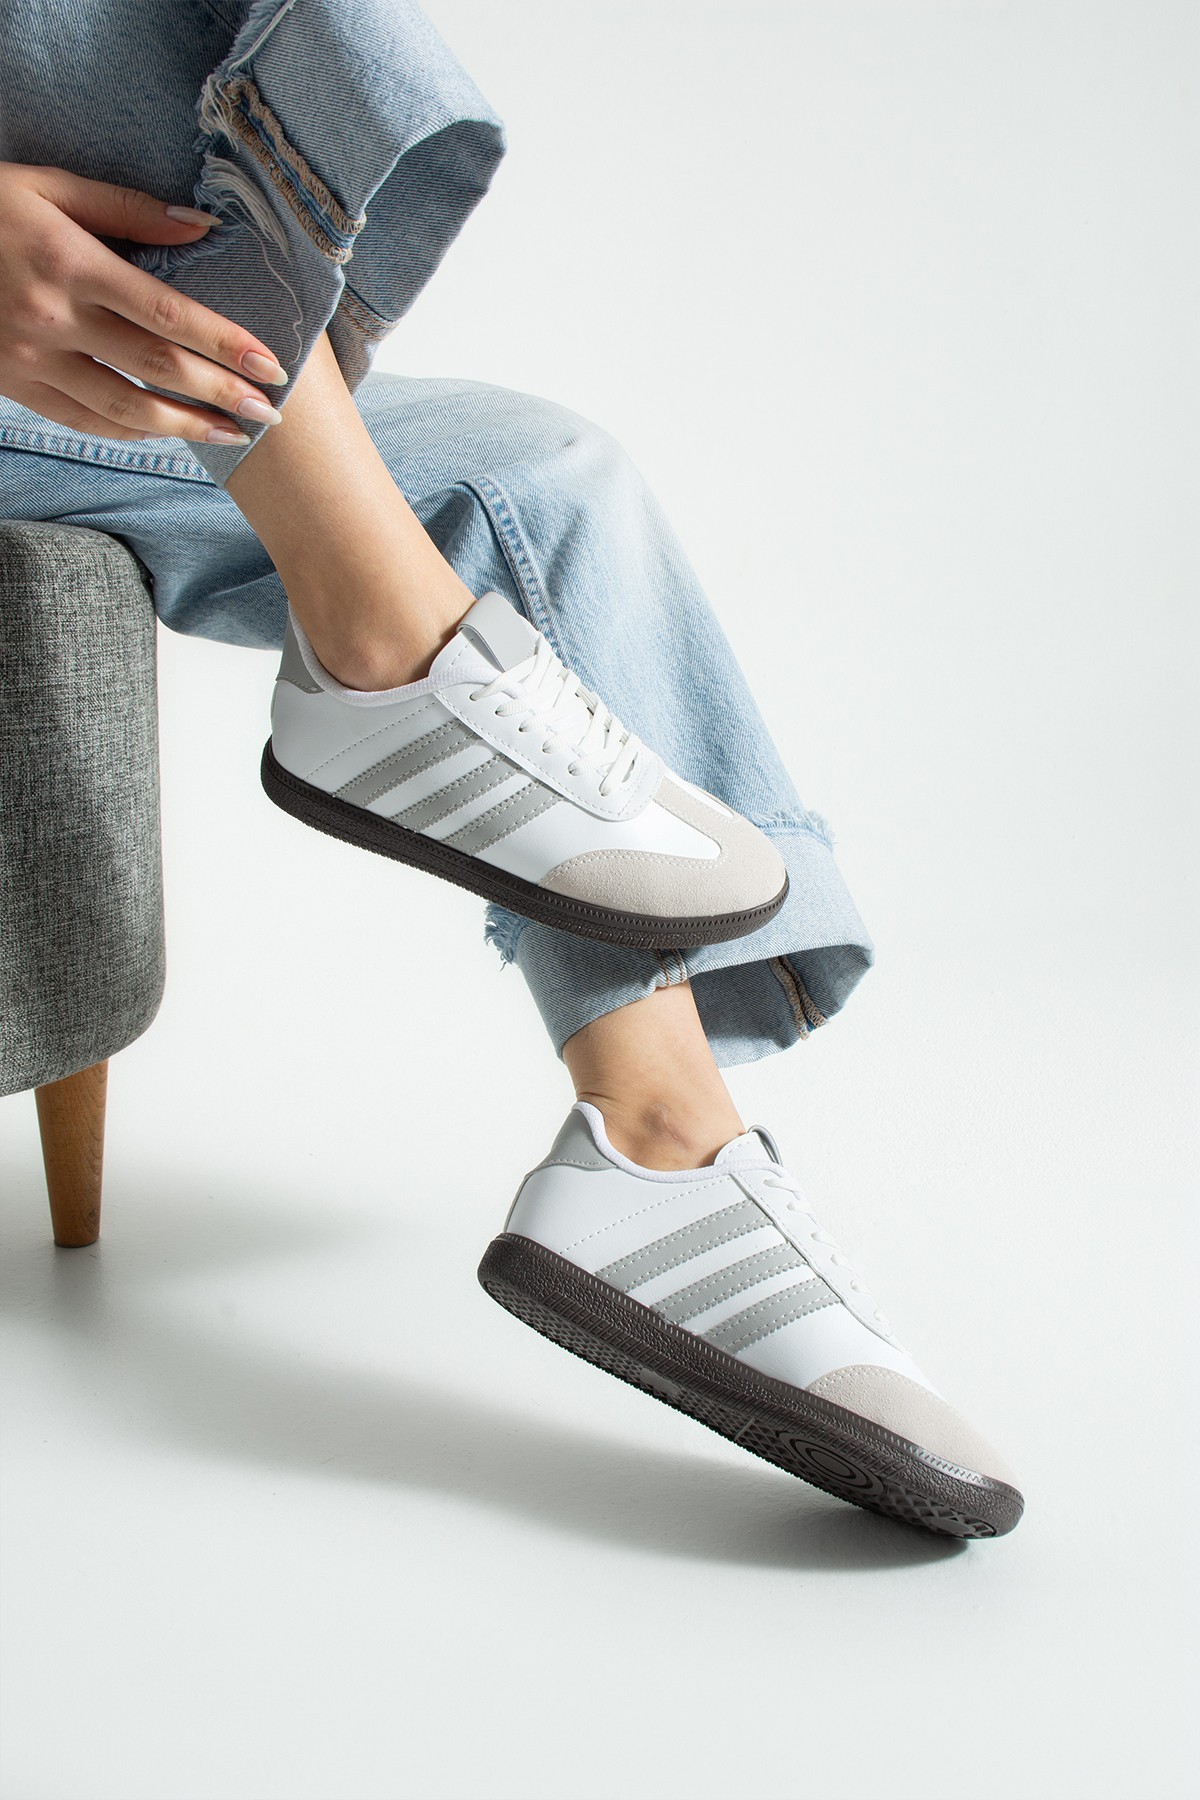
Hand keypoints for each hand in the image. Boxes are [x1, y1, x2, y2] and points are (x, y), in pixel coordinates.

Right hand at [0, 161, 288, 444]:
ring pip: (124, 407)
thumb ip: (126, 208)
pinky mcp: (14, 384)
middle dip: (219, 395)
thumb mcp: (45, 185)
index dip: (224, 344)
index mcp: (70, 264)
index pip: (167, 313)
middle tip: (268, 414)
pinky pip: (83, 419)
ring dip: (185, 426)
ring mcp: (31, 360)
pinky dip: (130, 431)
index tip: (270, 365)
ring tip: (231, 435)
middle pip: (156, 367)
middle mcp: (53, 319)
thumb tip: (201, 228)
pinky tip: (166, 432)